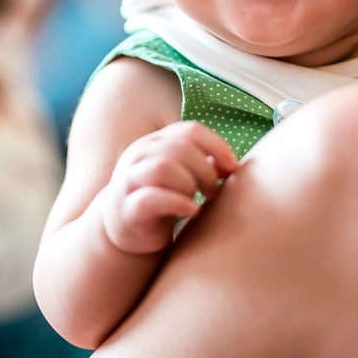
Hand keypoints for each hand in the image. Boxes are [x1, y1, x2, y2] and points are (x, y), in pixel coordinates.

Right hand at [100, 121, 237, 255]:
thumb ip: (202, 163)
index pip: (190, 130)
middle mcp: (139, 155)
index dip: (216, 146)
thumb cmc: (161, 197)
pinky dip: (177, 203)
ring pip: (163, 168)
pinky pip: (152, 198)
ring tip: (199, 200)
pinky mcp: (127, 207)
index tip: (232, 167)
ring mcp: (129, 180)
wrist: (124, 227)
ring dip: (189, 184)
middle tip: (213, 191)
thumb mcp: (181, 173)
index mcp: (155, 142)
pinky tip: (191, 210)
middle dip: (205, 170)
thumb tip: (232, 164)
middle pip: (180, 148)